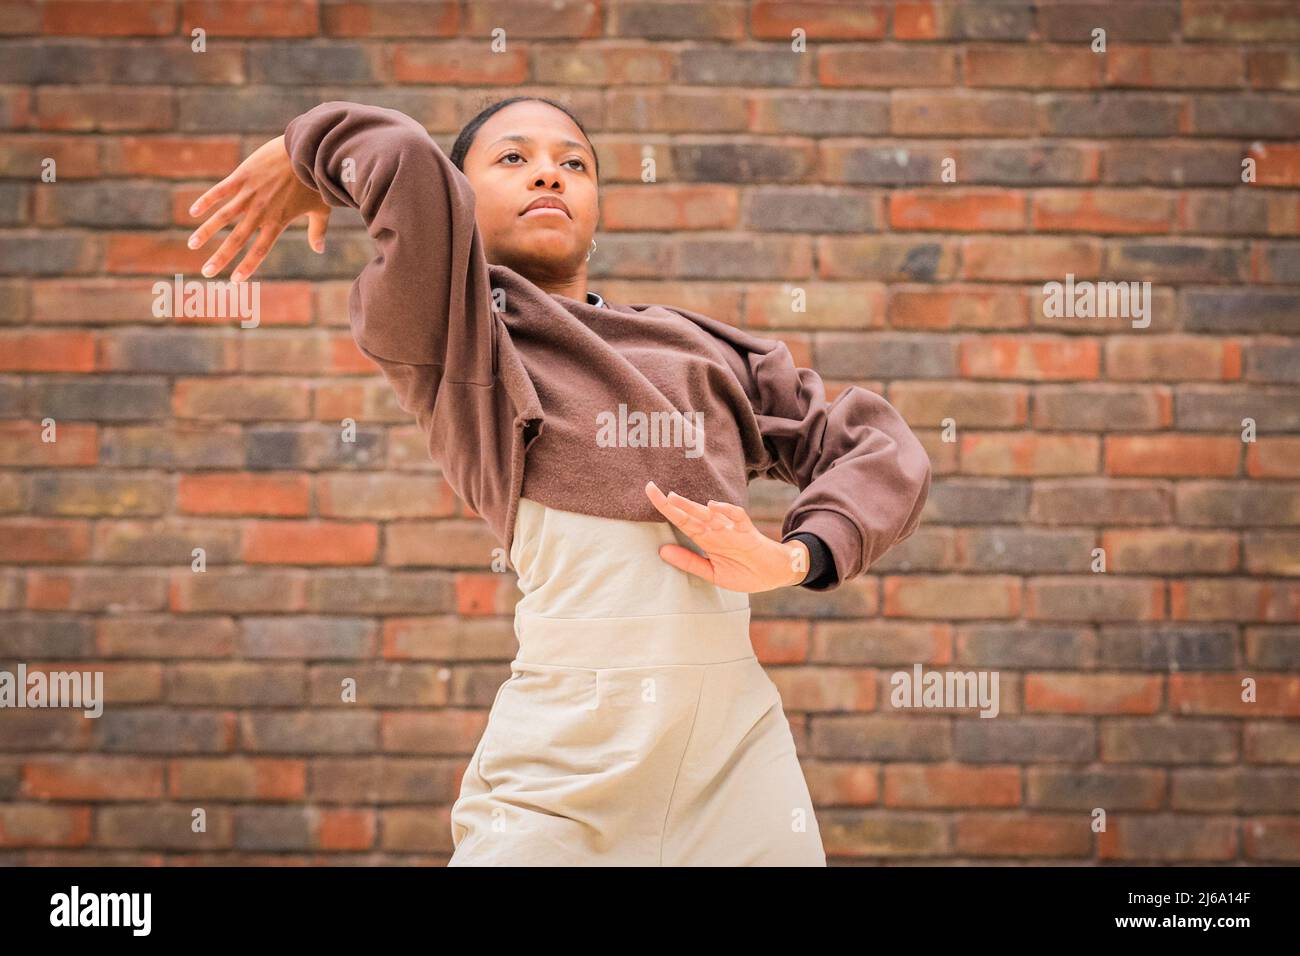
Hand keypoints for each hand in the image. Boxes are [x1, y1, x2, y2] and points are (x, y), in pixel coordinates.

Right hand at [187, 134, 331, 282]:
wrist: (308, 151)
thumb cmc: (317, 182)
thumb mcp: (321, 209)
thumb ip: (317, 231)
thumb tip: (319, 250)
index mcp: (278, 221)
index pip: (260, 250)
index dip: (247, 265)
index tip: (235, 281)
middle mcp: (260, 211)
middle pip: (236, 240)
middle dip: (220, 258)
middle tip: (206, 273)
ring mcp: (249, 194)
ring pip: (222, 217)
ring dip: (206, 231)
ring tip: (192, 244)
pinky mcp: (242, 176)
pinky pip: (220, 191)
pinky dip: (206, 201)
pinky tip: (193, 212)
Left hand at [645, 480, 809, 592]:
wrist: (772, 576)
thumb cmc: (743, 573)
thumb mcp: (712, 573)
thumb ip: (689, 562)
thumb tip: (662, 550)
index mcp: (704, 539)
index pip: (681, 521)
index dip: (665, 509)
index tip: (649, 494)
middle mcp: (714, 531)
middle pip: (690, 514)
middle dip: (672, 503)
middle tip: (652, 489)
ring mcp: (730, 529)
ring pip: (708, 513)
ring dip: (692, 506)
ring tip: (673, 498)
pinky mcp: (747, 532)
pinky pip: (737, 517)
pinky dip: (726, 510)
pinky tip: (713, 507)